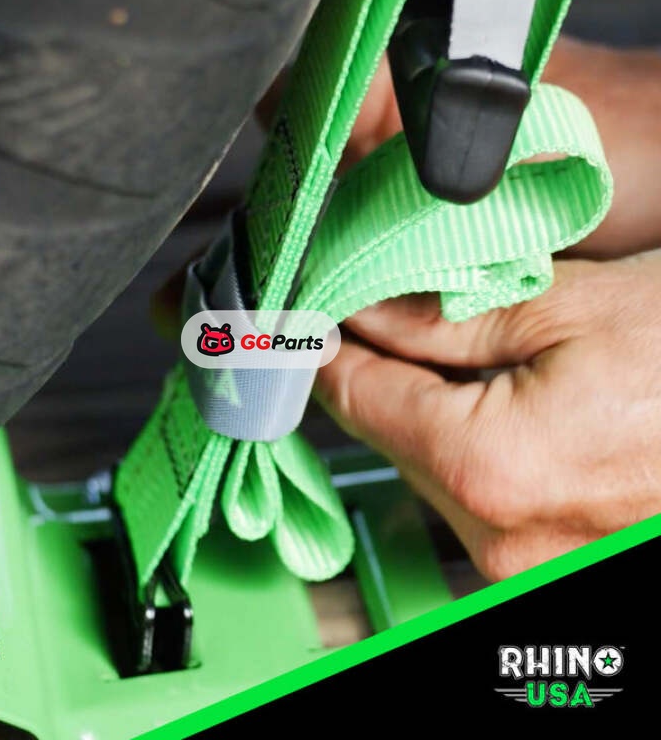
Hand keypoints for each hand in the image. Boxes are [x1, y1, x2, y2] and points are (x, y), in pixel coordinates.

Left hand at [315, 251, 660, 579]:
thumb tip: (364, 311)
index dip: (328, 349)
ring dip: (425, 413)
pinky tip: (496, 406)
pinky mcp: (544, 570)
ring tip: (459, 356)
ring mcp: (524, 568)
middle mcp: (500, 539)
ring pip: (427, 472)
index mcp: (491, 465)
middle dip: (380, 374)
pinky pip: (471, 500)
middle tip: (383, 314)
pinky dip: (466, 449)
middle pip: (388, 440)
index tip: (313, 317)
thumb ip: (441, 317)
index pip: (359, 399)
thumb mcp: (563, 305)